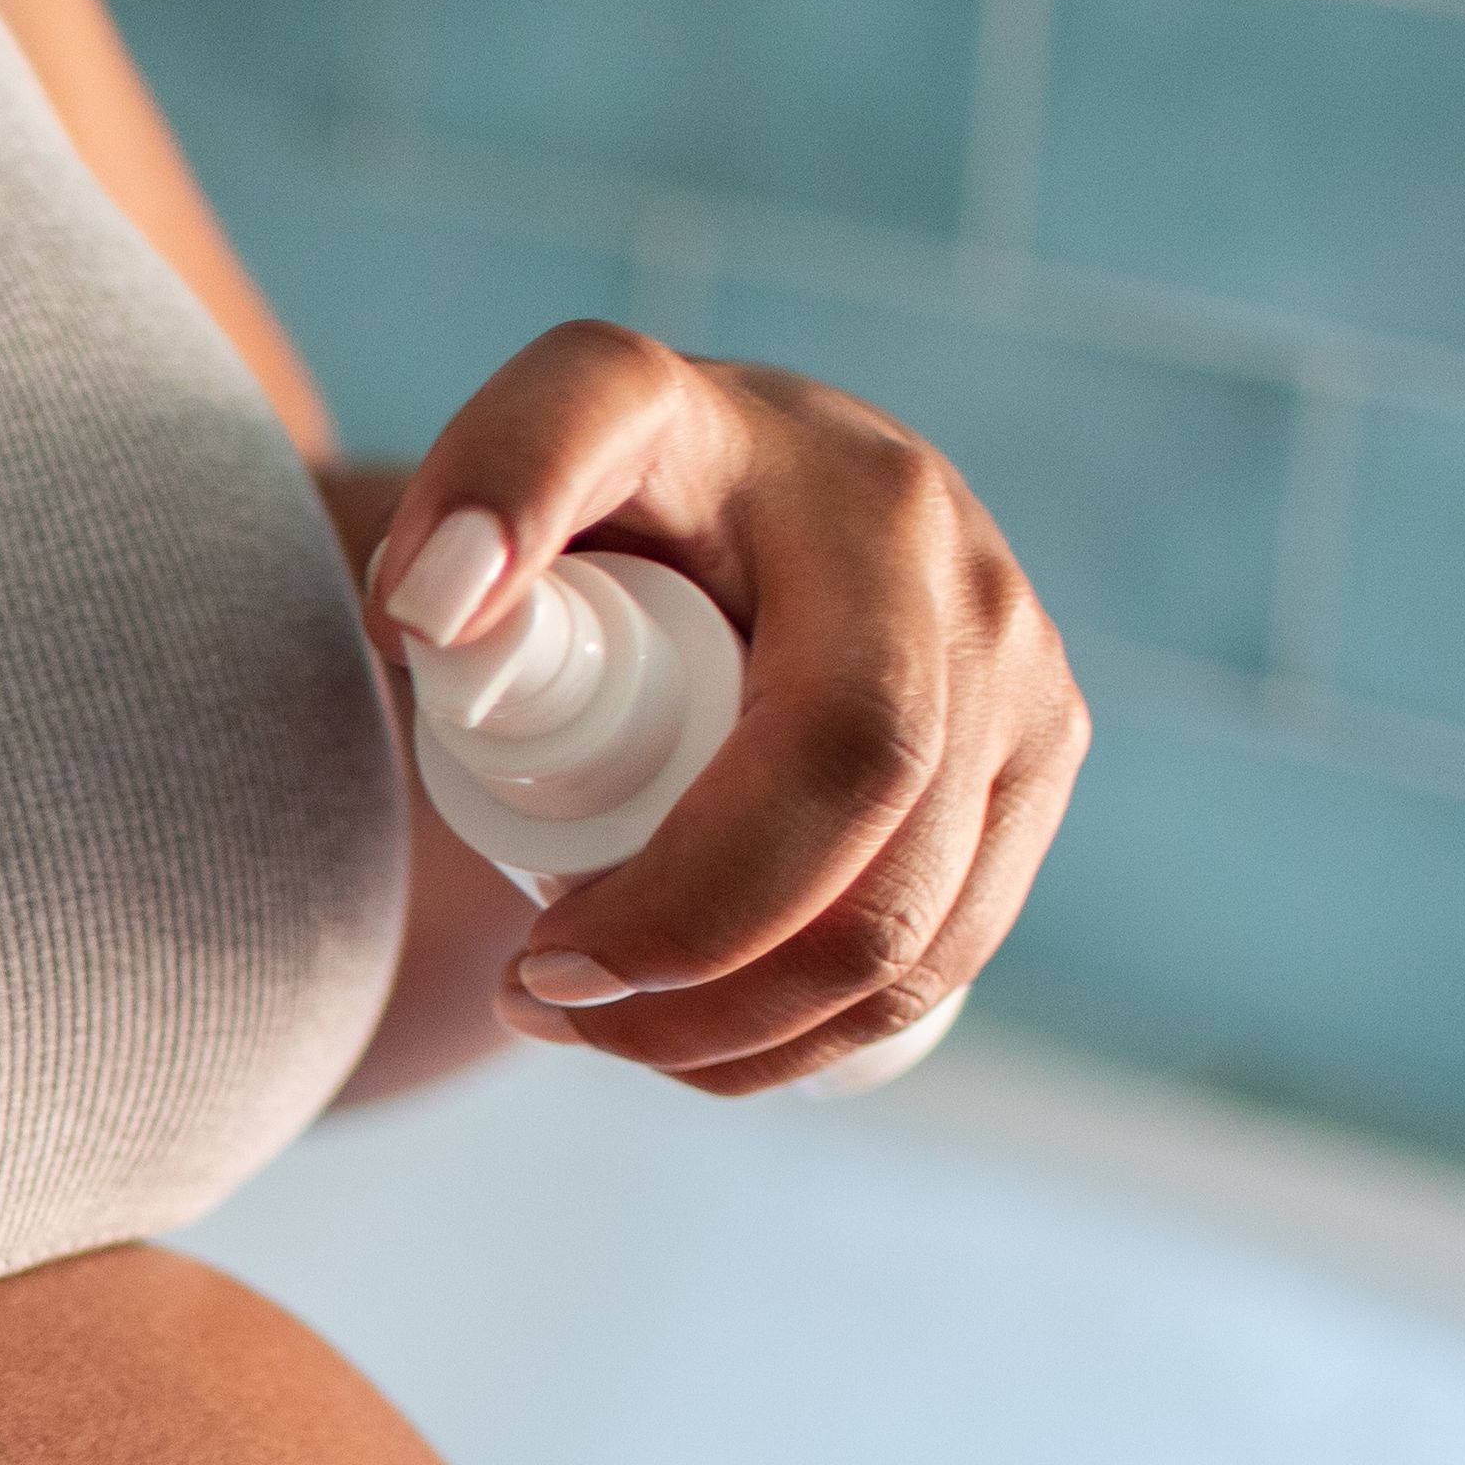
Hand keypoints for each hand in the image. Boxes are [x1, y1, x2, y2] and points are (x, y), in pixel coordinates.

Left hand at [367, 325, 1093, 1097]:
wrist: (742, 486)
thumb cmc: (622, 480)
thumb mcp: (557, 430)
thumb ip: (495, 474)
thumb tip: (431, 614)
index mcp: (853, 500)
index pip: (828, 732)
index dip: (689, 881)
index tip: (540, 949)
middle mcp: (962, 584)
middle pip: (875, 857)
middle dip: (693, 969)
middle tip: (534, 994)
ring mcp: (1023, 681)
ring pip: (914, 939)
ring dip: (737, 1027)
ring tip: (580, 1020)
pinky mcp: (1034, 766)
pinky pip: (941, 956)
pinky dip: (803, 1032)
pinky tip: (684, 1034)